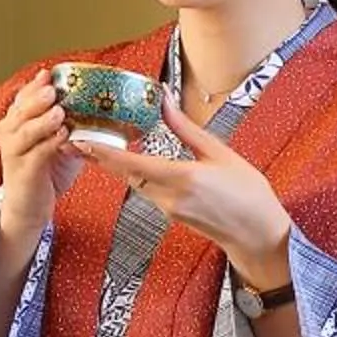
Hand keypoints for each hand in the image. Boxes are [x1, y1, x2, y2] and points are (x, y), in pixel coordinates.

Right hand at [0, 76, 87, 248]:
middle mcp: (10, 134)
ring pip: (25, 130)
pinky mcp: (24, 172)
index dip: (35, 85)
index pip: (22, 97)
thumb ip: (66, 121)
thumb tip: (92, 100)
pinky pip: (36, 154)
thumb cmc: (44, 171)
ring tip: (59, 113)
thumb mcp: (54, 140)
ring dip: (43, 120)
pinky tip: (63, 137)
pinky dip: (49, 144)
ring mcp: (14, 153)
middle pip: (21, 110)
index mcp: (15, 122)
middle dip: (37, 98)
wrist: (28, 207)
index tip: (50, 74)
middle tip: (53, 91)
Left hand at [83, 95, 292, 283]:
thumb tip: (165, 101)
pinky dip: (134, 174)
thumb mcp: (220, 154)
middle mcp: (170, 197)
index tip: (79, 141)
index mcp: (183, 178)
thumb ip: (186, 129)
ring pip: (134, 182)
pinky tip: (129, 161)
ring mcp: (169, 209)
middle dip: (100, 156)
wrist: (259, 235)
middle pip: (125, 174)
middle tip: (77, 136)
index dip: (102, 153)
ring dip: (115, 165)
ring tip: (95, 144)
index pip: (131, 164)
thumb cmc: (248, 193)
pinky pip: (146, 190)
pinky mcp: (172, 214)